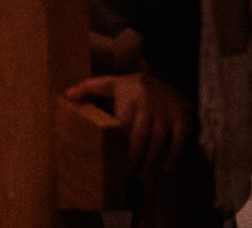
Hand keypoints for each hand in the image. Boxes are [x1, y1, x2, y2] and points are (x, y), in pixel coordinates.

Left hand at [66, 69, 188, 178]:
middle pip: (141, 136)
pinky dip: (171, 156)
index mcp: (128, 96)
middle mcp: (148, 104)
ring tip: (142, 175)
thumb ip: (89, 87)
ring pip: (159, 141)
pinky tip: (163, 168)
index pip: (122, 124)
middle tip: (127, 173)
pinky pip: (178, 142)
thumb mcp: (111, 82)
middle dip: (134, 157)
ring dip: (151, 161)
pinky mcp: (183, 119)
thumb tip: (67, 95)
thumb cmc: (132, 87)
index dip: (119, 143)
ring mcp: (167, 112)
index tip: (111, 158)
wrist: (168, 77)